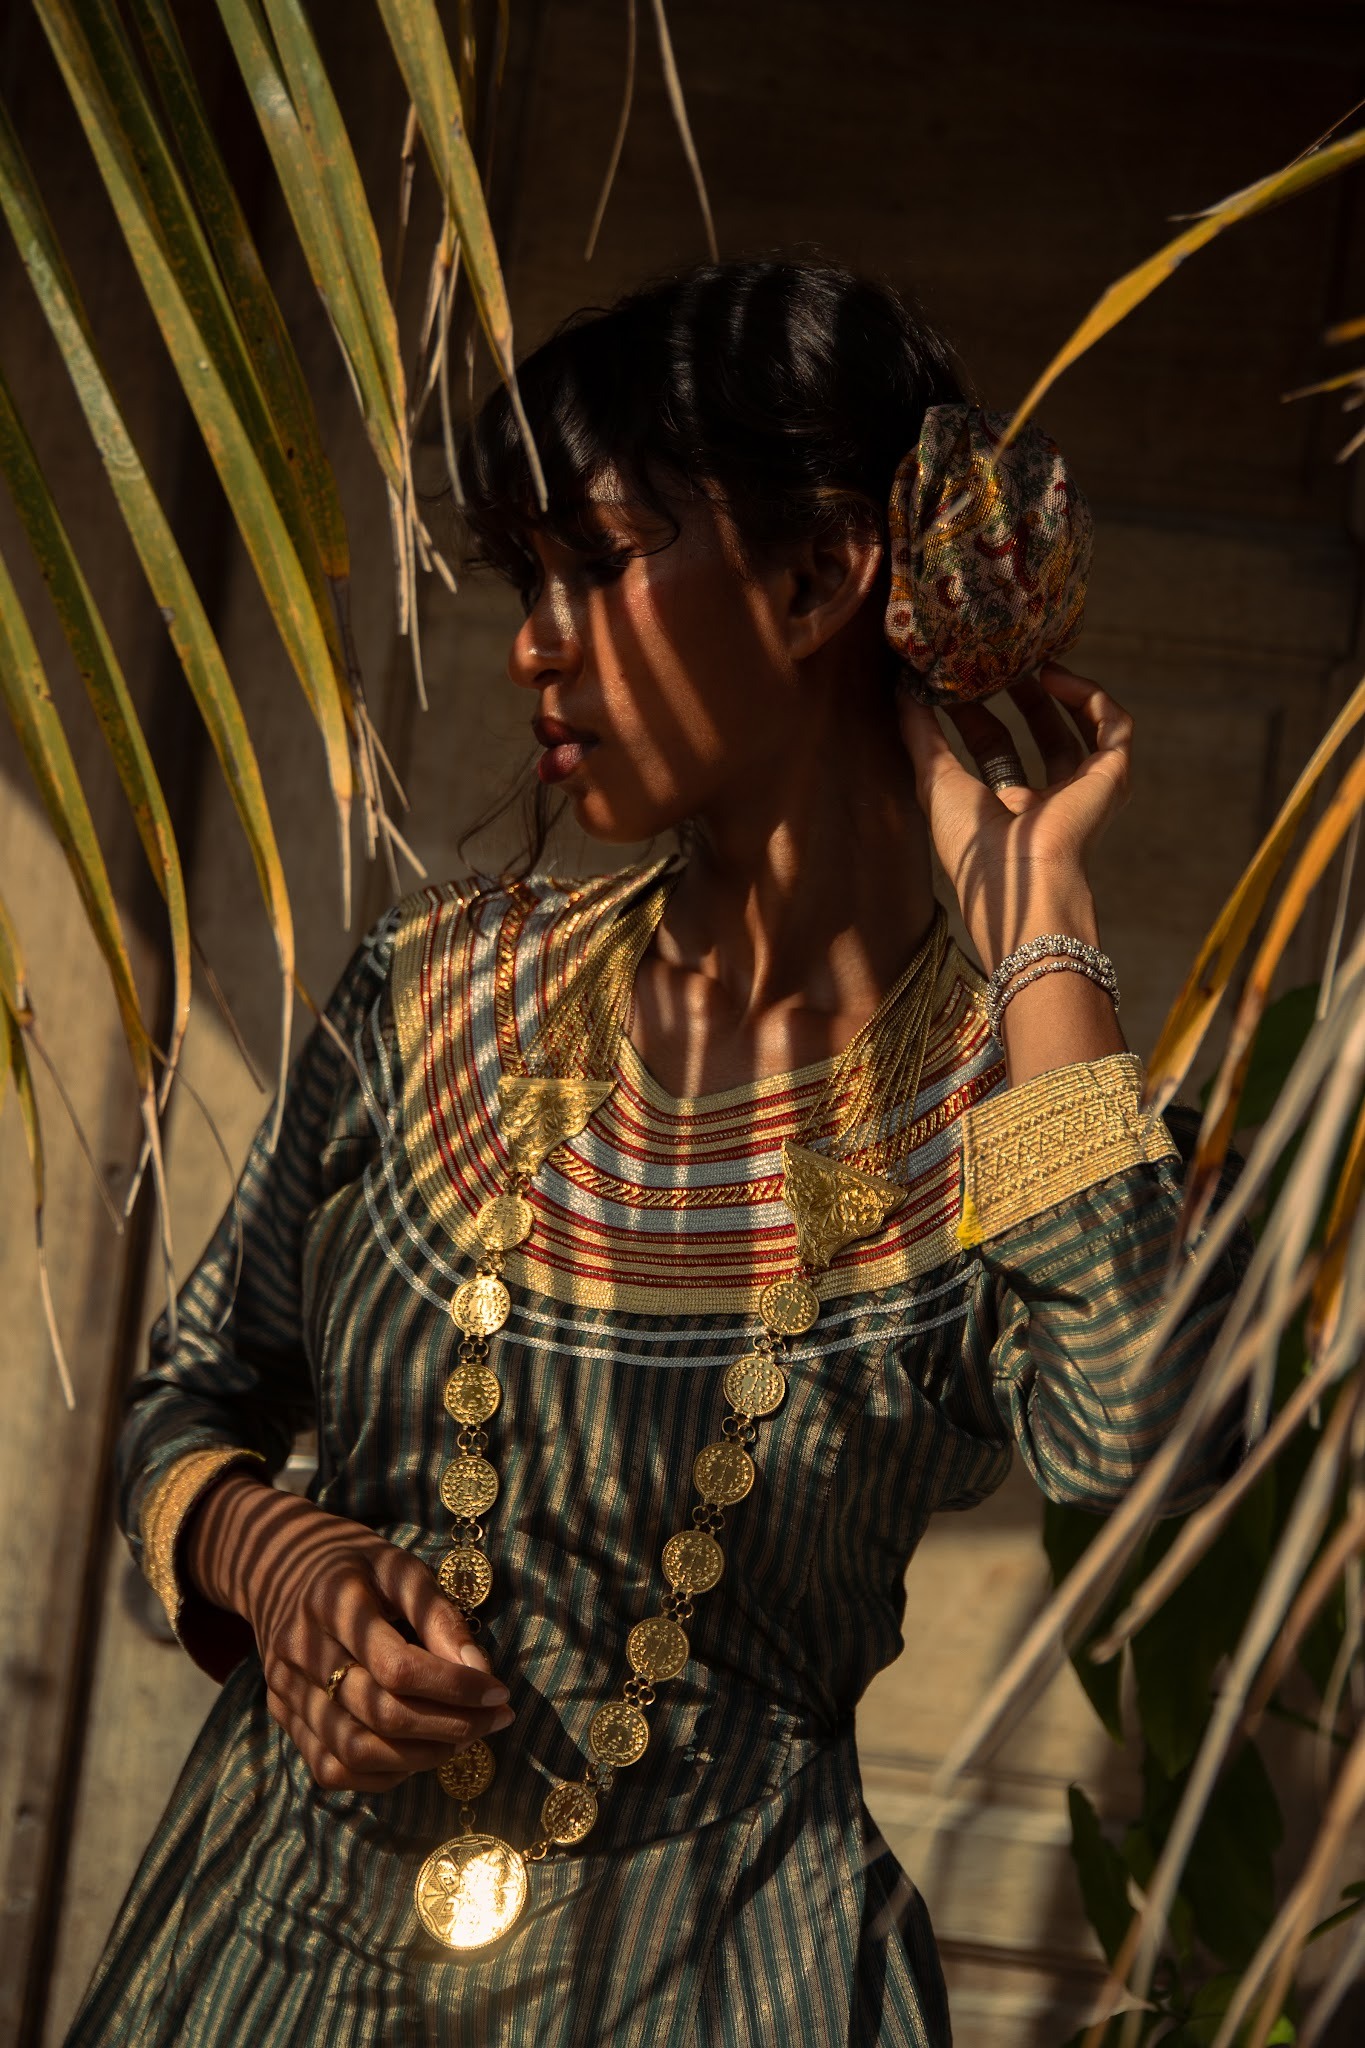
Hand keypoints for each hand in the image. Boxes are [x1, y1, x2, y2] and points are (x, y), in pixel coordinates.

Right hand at [185, 1472, 512, 1792]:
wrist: (276, 1566)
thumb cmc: (356, 1565)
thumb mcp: (400, 1566)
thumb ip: (439, 1616)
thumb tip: (480, 1673)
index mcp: (333, 1600)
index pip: (398, 1666)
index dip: (455, 1687)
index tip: (499, 1691)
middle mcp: (301, 1649)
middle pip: (379, 1713)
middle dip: (449, 1726)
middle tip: (493, 1721)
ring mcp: (285, 1689)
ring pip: (355, 1751)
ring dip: (420, 1756)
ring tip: (463, 1739)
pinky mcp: (282, 1717)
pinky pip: (331, 1768)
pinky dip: (382, 1774)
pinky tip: (417, 1753)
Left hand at [897, 662, 1132, 971]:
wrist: (1018, 878)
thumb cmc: (973, 845)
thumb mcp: (935, 779)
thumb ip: (919, 733)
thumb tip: (902, 688)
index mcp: (1007, 813)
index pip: (996, 752)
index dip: (977, 715)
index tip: (959, 681)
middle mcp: (1049, 803)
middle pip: (1040, 738)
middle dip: (1022, 698)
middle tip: (1001, 661)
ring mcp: (1085, 792)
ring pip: (1082, 730)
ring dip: (1059, 693)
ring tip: (1034, 659)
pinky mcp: (1113, 778)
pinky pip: (1115, 726)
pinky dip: (1089, 697)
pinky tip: (1055, 675)